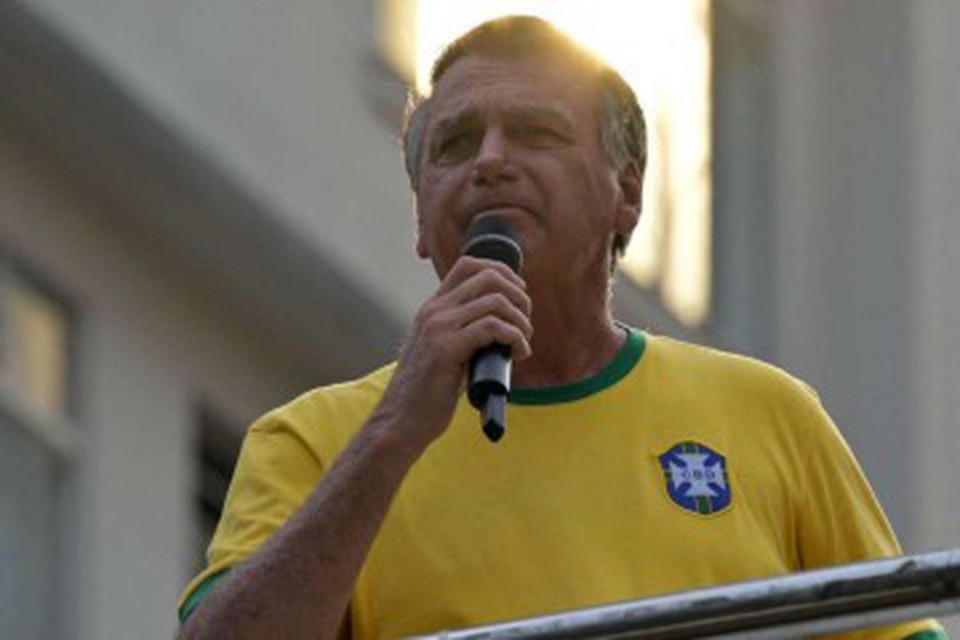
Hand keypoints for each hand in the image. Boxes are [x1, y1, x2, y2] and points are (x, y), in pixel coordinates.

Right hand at [372, 255, 532, 452]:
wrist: (400, 421)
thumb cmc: (427, 394)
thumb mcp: (443, 352)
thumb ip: (462, 333)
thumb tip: (502, 327)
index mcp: (432, 309)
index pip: (469, 265)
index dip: (503, 272)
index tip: (518, 296)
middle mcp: (434, 311)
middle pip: (489, 276)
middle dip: (518, 295)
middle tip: (525, 322)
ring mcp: (438, 328)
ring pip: (496, 301)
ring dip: (521, 321)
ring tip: (523, 342)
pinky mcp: (446, 349)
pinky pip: (493, 328)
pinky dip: (515, 338)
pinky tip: (519, 354)